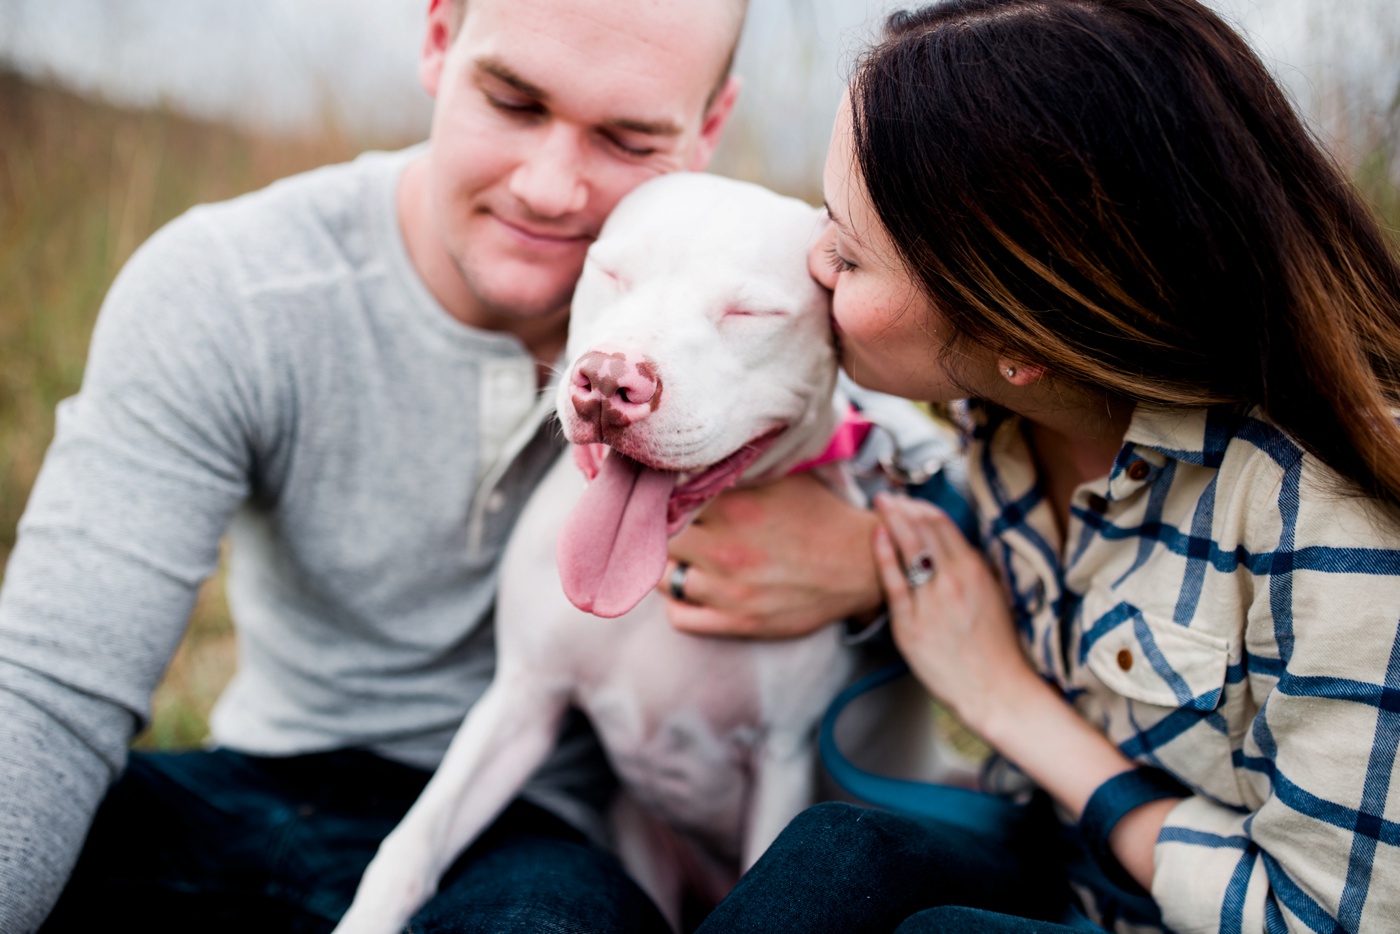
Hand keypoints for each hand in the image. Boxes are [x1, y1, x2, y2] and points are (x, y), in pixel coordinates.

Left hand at [662, 473, 882, 638]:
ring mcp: (730, 591)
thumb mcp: (780, 478)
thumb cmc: (818, 515)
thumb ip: (736, 467)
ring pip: (662, 579)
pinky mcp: (738, 623)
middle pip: (657, 539)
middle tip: (660, 524)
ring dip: (664, 565)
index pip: (667, 498)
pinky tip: (689, 586)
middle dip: (656, 530)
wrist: (859, 565)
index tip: (654, 493)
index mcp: (735, 507)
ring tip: (680, 554)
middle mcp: (727, 550)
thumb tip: (690, 454)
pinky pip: (679, 617)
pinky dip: (676, 602)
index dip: (656, 494)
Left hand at [872, 491, 1039, 729]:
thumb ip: (972, 568)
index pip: (942, 524)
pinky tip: (876, 537)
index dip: (920, 506)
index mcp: (975, 571)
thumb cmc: (995, 646)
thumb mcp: (993, 595)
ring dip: (891, 521)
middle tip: (885, 496)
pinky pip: (894, 584)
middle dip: (901, 507)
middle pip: (922, 529)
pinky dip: (884, 556)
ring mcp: (931, 603)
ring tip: (878, 505)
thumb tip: (953, 545)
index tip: (907, 499)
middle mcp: (953, 581)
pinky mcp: (911, 626)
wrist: (994, 689)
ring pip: (908, 549)